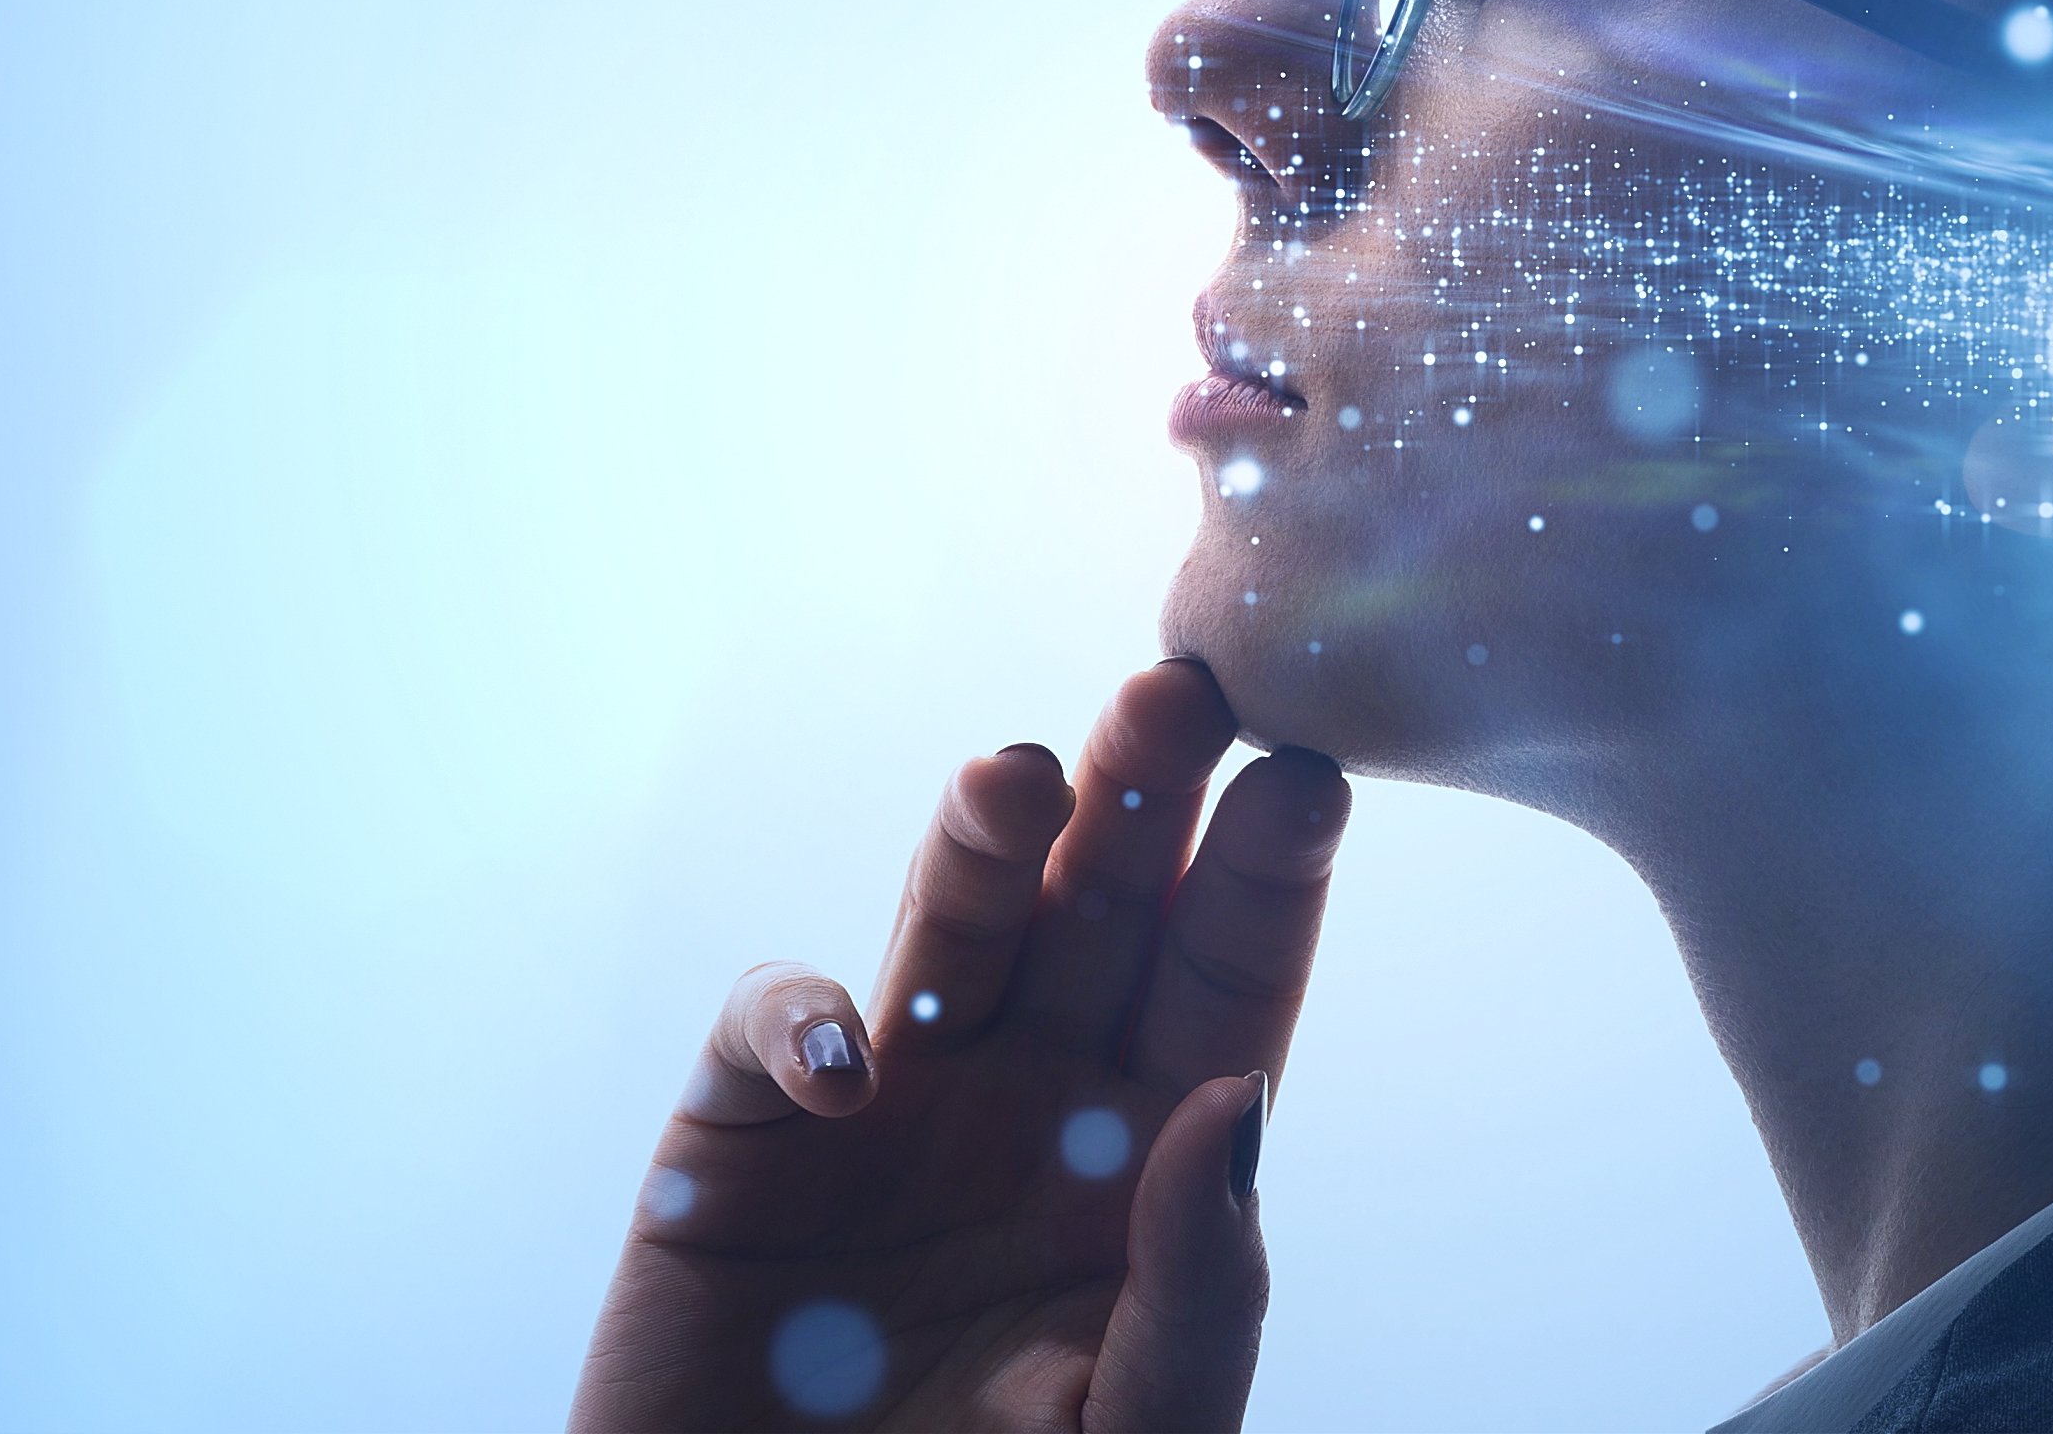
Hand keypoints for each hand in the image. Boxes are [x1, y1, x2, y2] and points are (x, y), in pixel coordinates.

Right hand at [570, 661, 1350, 1432]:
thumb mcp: (1137, 1426)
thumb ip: (1204, 1286)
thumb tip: (1238, 1097)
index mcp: (1148, 1151)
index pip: (1225, 983)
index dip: (1264, 878)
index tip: (1306, 780)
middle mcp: (1030, 1094)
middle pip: (1101, 907)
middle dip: (1141, 794)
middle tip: (1181, 691)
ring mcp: (891, 1098)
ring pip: (953, 921)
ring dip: (987, 839)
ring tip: (1021, 775)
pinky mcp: (746, 1129)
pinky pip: (777, 1024)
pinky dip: (801, 1019)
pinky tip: (848, 1069)